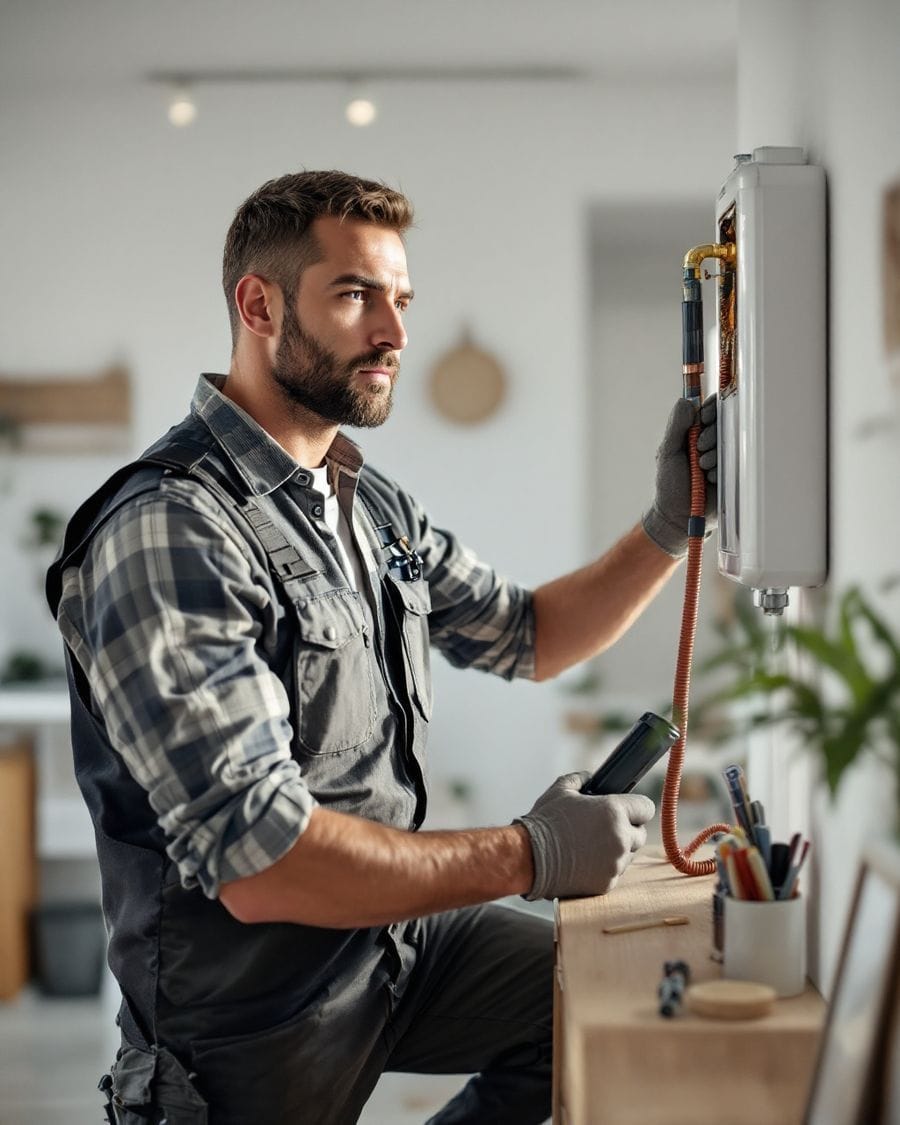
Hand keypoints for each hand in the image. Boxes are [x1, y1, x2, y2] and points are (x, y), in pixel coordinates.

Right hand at [514, 772, 655, 900]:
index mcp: (614, 812)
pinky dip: (604, 868)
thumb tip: (590, 778)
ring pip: (628, 855)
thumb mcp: (561, 789)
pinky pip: (615, 873)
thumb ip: (582, 779)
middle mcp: (620, 838)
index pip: (646, 808)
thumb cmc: (544, 823)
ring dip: (617, 850)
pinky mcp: (607, 884)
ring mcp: (615, 864)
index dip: (636, 808)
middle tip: (604, 828)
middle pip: (640, 834)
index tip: (627, 810)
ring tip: (591, 846)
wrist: (528, 858)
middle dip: (627, 830)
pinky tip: (585, 861)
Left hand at [641, 395, 716, 557]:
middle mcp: (712, 444)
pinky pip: (736, 463)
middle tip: (699, 447)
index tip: (704, 417)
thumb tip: (685, 402)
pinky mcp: (732, 474)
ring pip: (730, 443)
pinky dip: (721, 468)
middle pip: (724, 423)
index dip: (710, 409)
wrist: (677, 516)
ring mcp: (724, 459)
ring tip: (701, 468)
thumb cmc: (669, 485)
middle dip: (711, 433)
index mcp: (694, 435)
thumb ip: (676, 427)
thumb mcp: (667, 453)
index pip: (709, 411)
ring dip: (715, 453)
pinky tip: (710, 480)